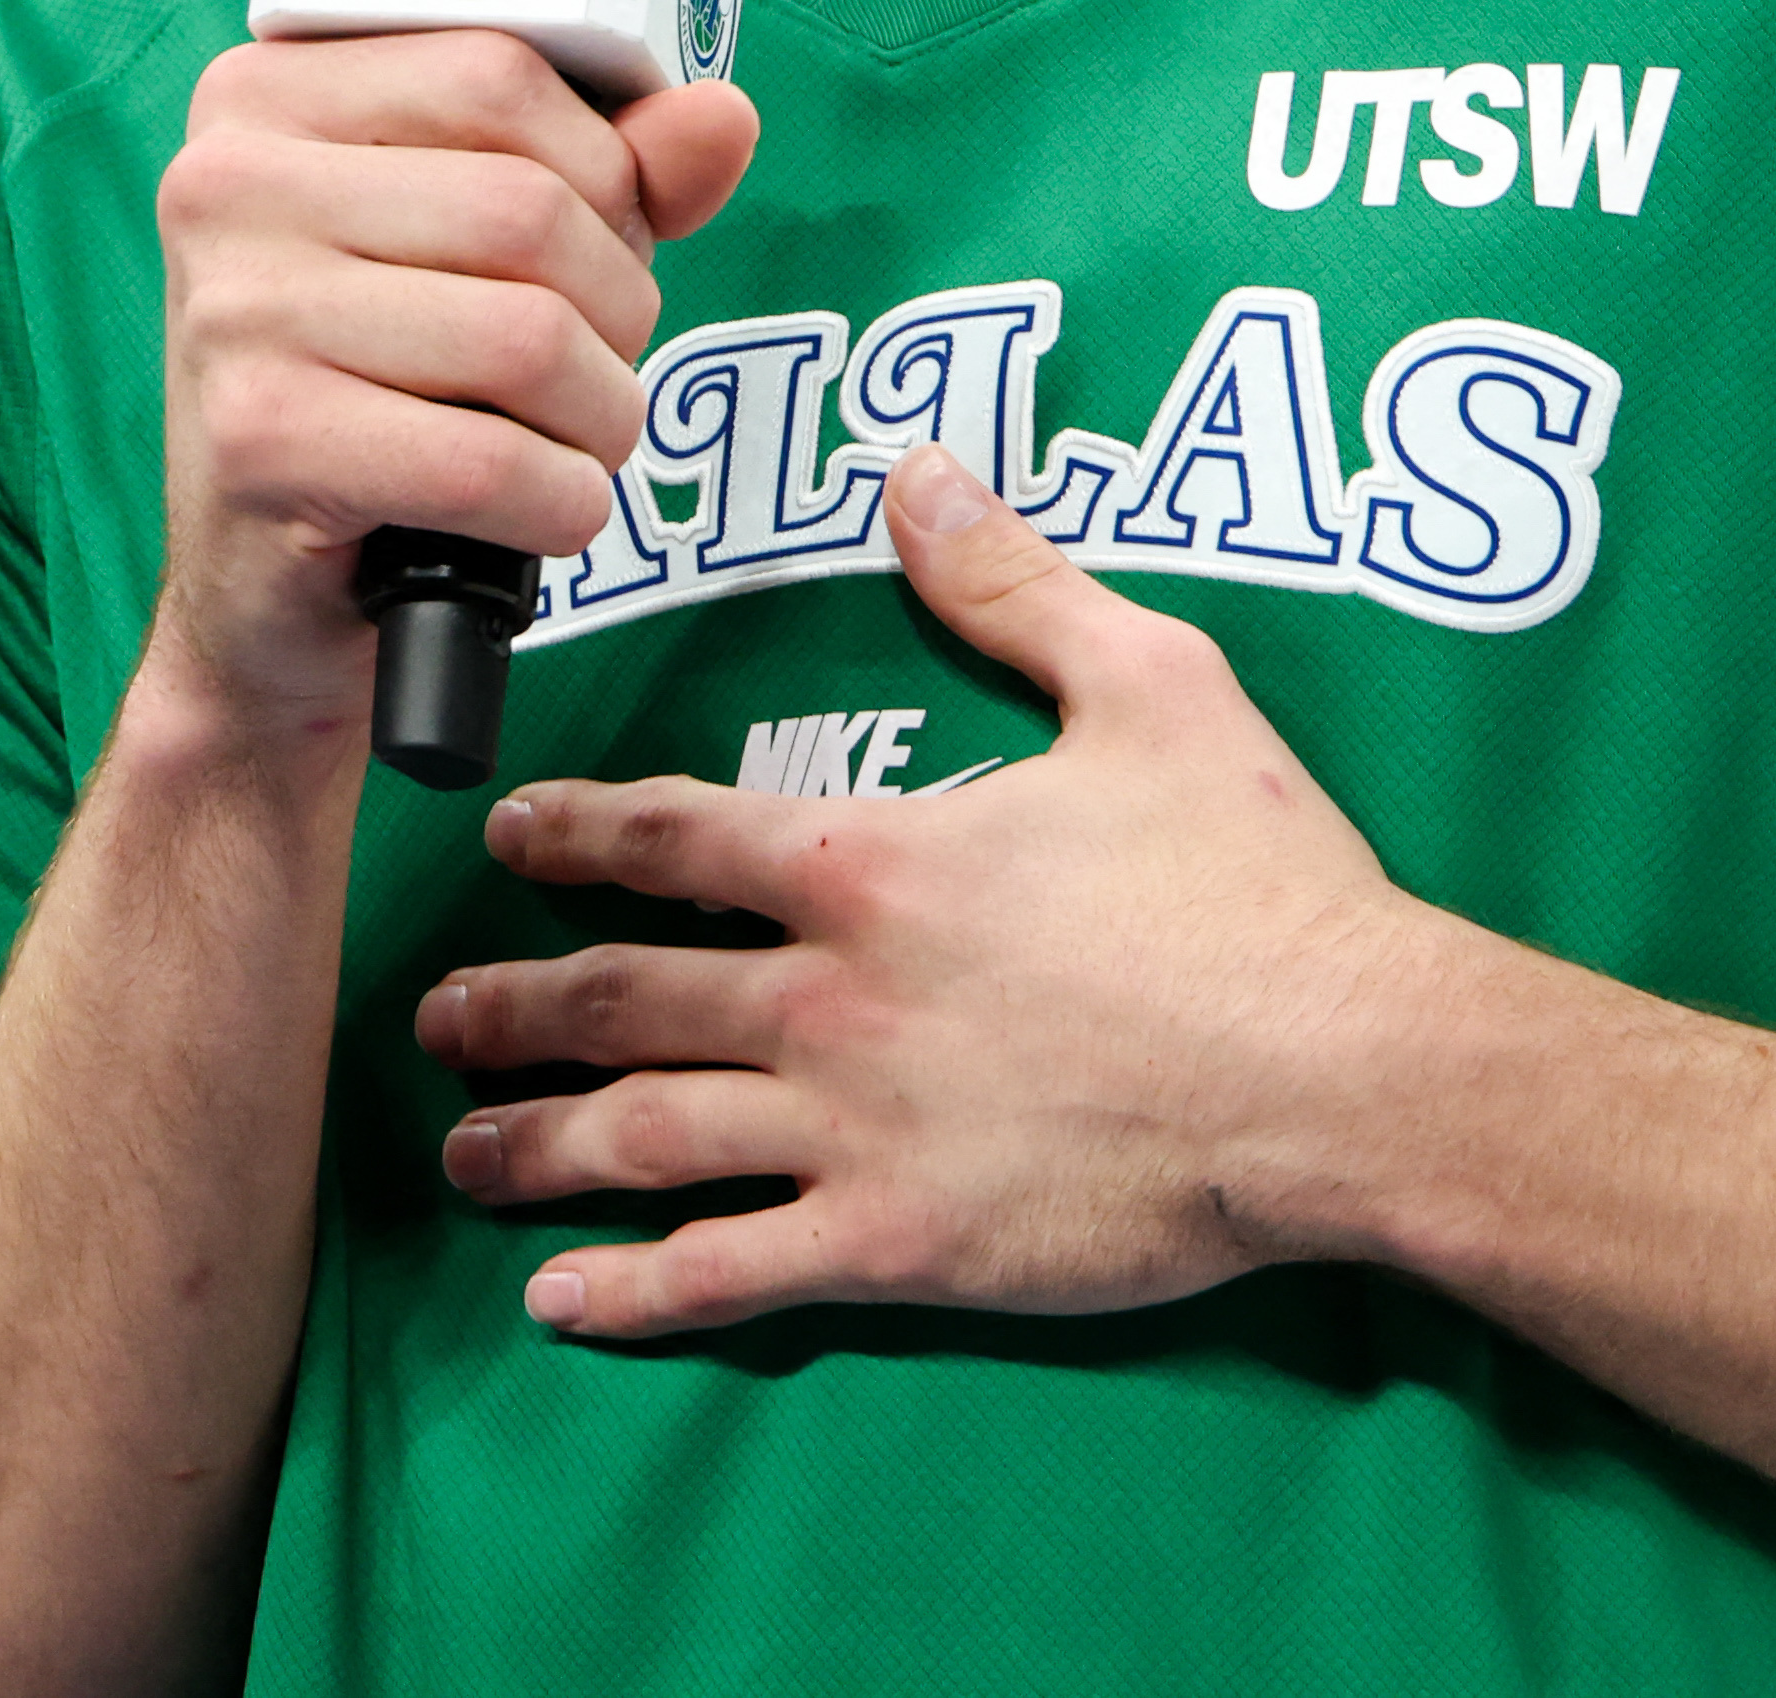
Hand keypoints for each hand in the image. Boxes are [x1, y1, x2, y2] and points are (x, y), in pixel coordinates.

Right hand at [145, 36, 755, 743]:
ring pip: (528, 338)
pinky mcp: (257, 441)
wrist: (260, 584)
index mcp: (268, 96)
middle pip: (530, 211)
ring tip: (569, 440)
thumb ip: (609, 170)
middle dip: (616, 308)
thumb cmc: (382, 383)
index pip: (500, 73)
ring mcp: (233, 312)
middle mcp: (226, 184)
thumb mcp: (481, 248)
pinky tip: (541, 509)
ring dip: (601, 414)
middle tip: (589, 367)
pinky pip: (486, 461)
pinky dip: (560, 502)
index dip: (602, 170)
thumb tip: (720, 118)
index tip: (594, 241)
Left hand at [416, 445, 1434, 1338]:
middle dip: (512, 1004)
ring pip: (646, 1137)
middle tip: (435, 1019)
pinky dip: (636, 1291)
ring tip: (462, 1152)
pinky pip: (732, 1271)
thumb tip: (919, 473)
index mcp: (875, 862)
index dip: (576, 832)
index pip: (675, 835)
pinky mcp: (902, 1242)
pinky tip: (562, 1303)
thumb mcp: (1152, 686)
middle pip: (621, 994)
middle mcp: (832, 994)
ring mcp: (856, 1127)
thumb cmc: (1259, 881)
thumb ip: (1015, 586)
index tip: (506, 838)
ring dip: (535, 1143)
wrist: (1340, 1068)